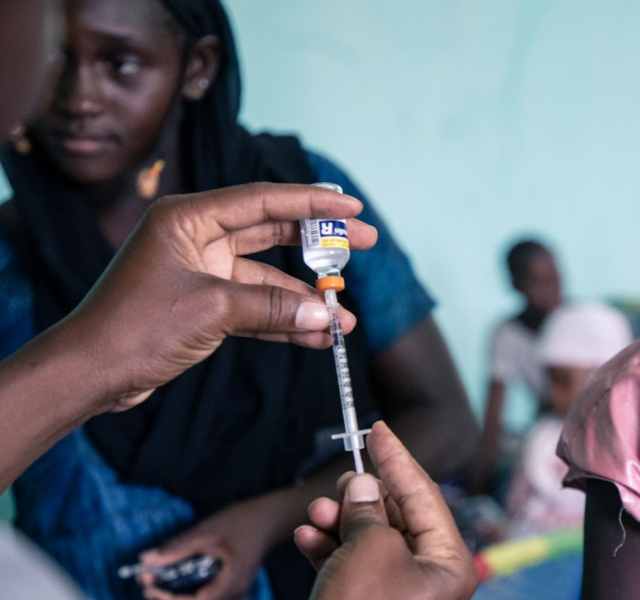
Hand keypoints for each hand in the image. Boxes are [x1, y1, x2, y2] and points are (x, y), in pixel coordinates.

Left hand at [59, 183, 377, 411]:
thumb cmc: (134, 328)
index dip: (312, 202)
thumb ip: (273, 307)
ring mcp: (200, 272)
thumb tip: (326, 315)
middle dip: (319, 243)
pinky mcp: (202, 306)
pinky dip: (283, 321)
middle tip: (364, 243)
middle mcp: (195, 238)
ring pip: (267, 276)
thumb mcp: (212, 310)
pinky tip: (316, 335)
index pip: (263, 200)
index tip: (353, 206)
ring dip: (304, 298)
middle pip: (271, 231)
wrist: (89, 374)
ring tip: (343, 315)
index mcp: (188, 218)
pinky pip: (255, 306)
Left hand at [137, 499, 274, 599]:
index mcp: (230, 584)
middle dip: (167, 596)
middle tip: (147, 580)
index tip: (148, 584)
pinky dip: (189, 588)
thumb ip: (178, 548)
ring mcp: (234, 590)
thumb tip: (146, 559)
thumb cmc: (244, 522)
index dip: (167, 598)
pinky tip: (179, 576)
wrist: (272, 517)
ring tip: (158, 578)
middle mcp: (233, 593)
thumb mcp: (208, 531)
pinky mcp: (232, 584)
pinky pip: (208, 594)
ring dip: (176, 593)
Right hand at [295, 422, 477, 599]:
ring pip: (371, 540)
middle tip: (342, 480)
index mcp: (449, 562)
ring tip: (316, 512)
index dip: (398, 458)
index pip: (424, 495)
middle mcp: (431, 577)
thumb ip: (368, 512)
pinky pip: (353, 565)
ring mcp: (401, 592)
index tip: (379, 429)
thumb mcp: (369, 551)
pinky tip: (308, 536)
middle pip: (398, 516)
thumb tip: (364, 485)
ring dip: (340, 521)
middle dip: (364, 496)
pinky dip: (330, 548)